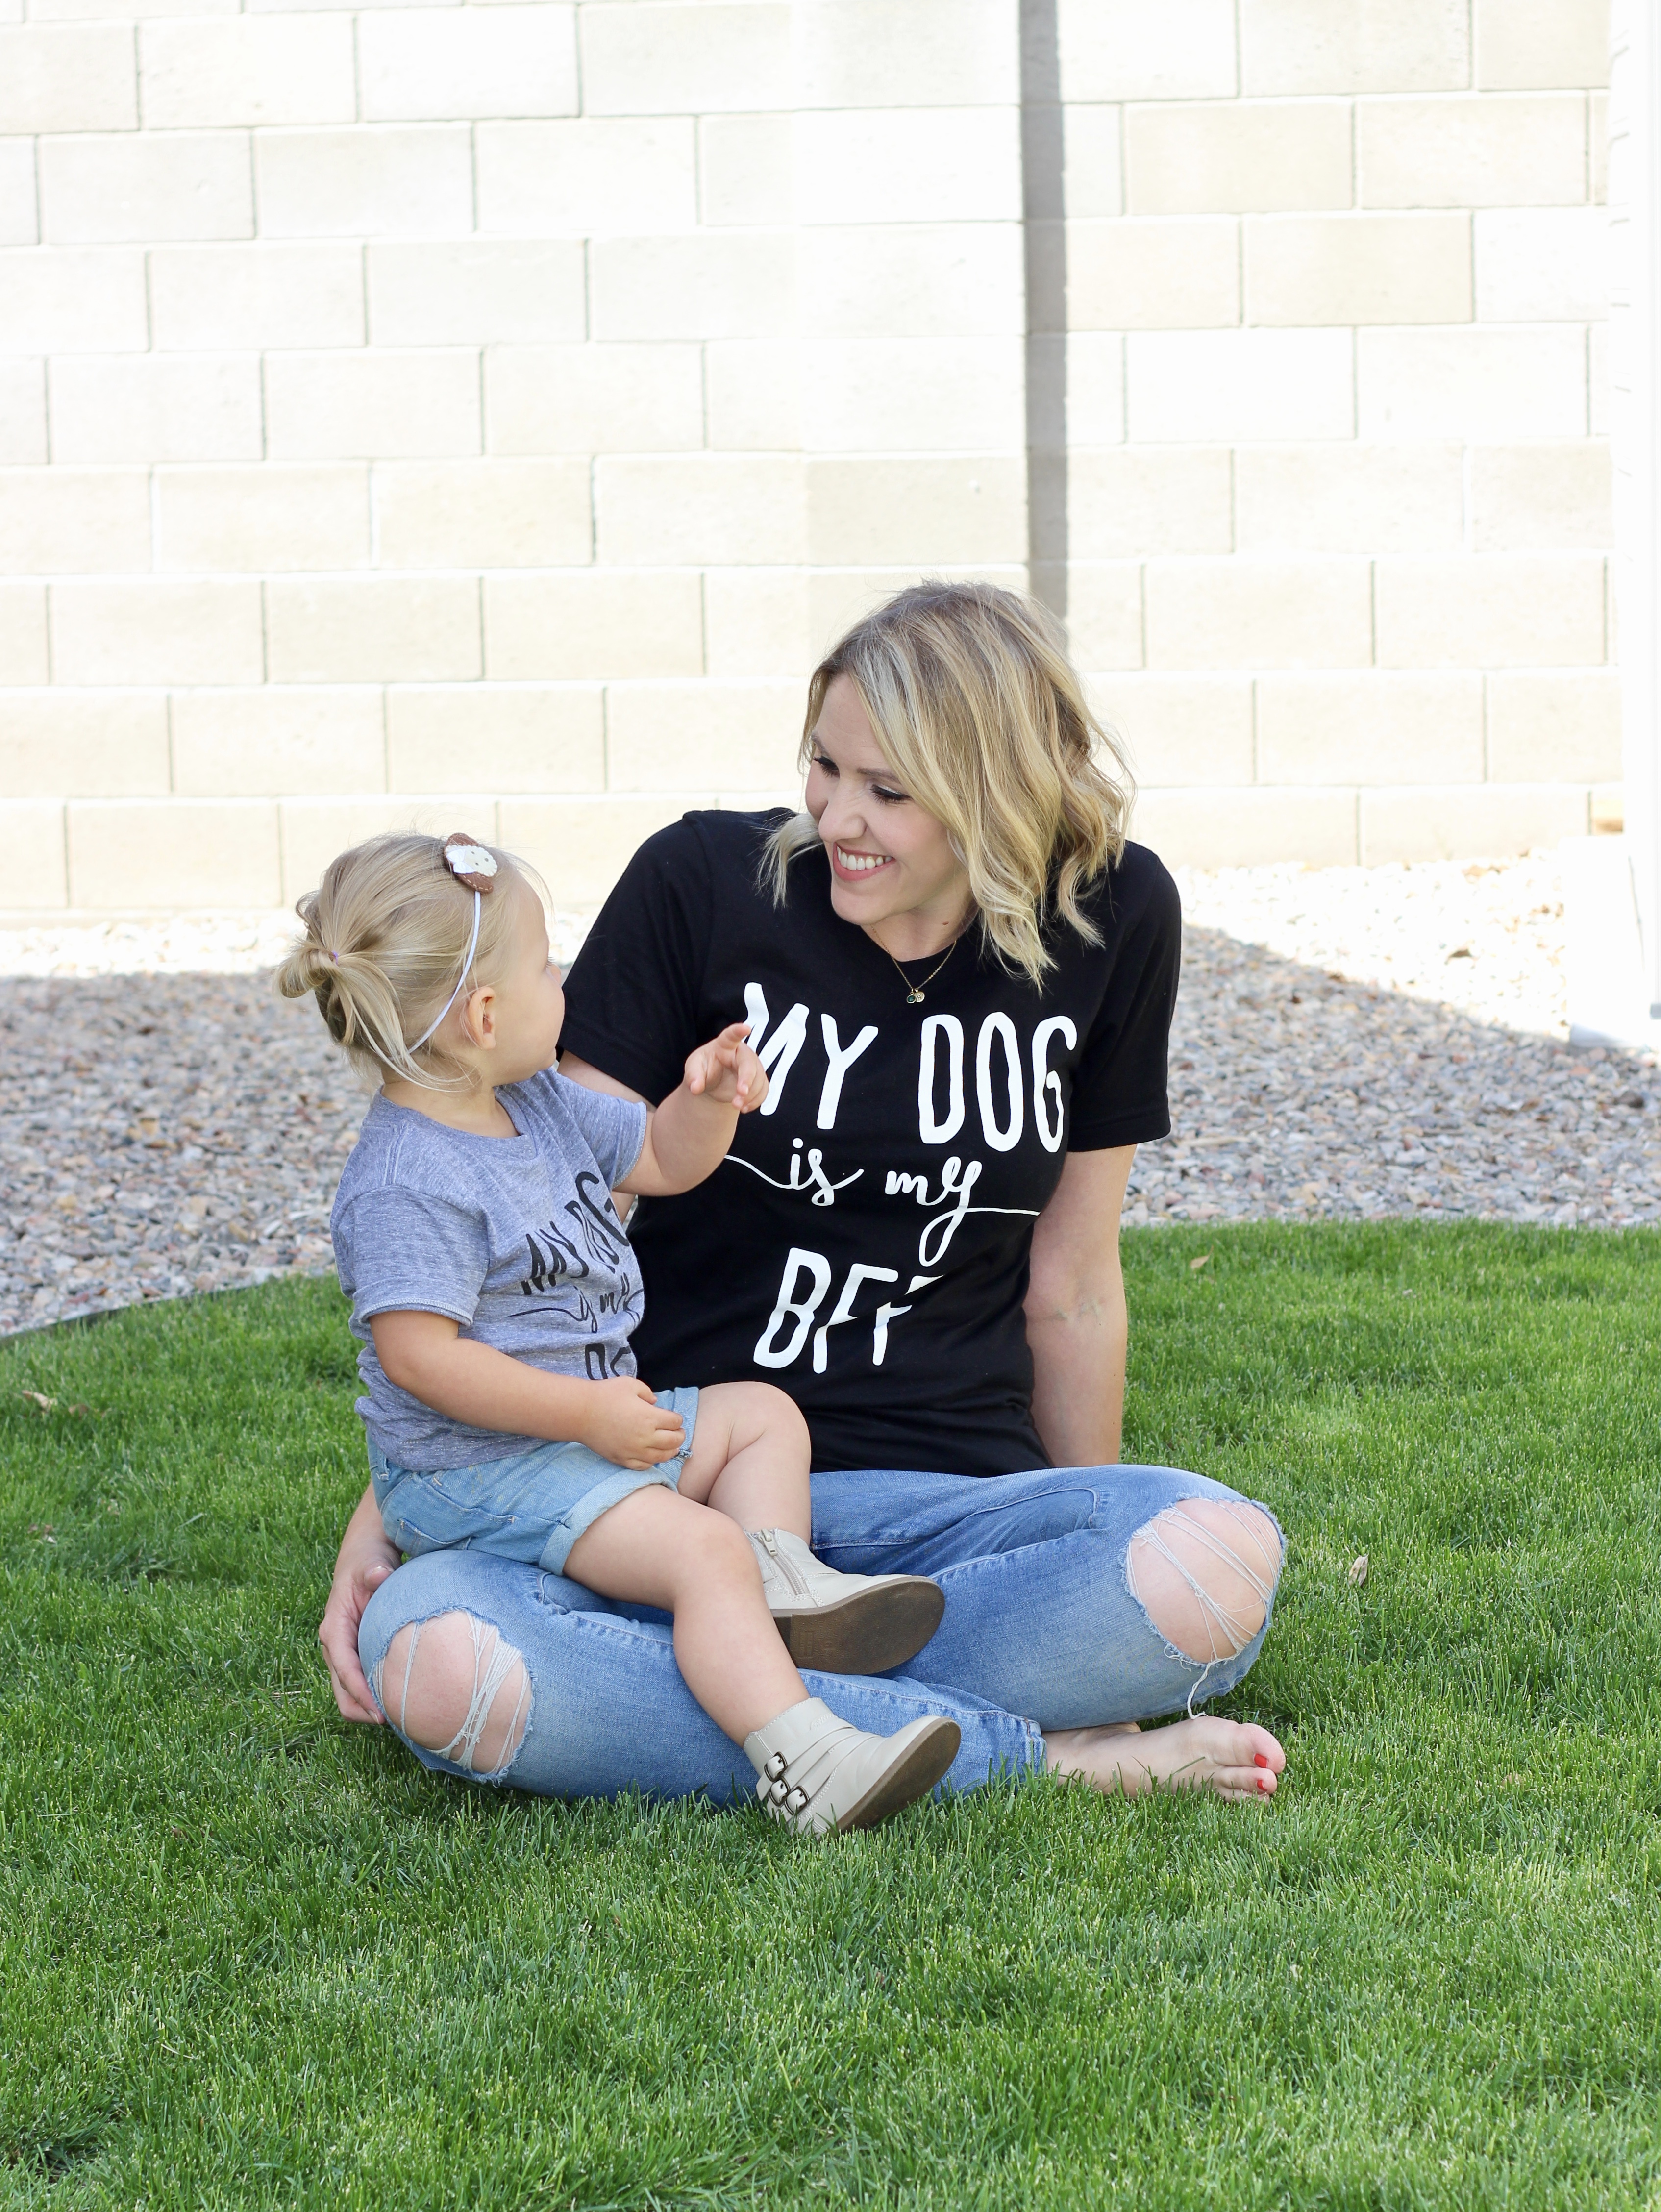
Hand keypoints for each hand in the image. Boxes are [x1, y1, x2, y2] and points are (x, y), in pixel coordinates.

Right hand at [318, 1502, 401, 1723]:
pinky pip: (360, 1684)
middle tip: (395, 1721)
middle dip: (363, 1709)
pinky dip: (373, 1697)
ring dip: (368, 1708)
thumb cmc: (369, 1560)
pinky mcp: (355, 1655)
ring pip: (348, 1694)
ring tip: (399, 1718)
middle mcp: (334, 1645)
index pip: (343, 1667)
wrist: (366, 1557)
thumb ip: (374, 1571)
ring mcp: (343, 1653)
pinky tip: (398, 1701)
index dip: (359, 1691)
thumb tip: (378, 1575)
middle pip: (341, 1690)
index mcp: (334, 1627)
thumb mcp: (371, 1562)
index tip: (379, 1711)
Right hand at [579, 1376, 685, 1469]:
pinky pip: (643, 1466)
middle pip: (673, 1442)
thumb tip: (655, 1402)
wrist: (581, 1412)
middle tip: (678, 1432)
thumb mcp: (630, 1384)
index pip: (675, 1422)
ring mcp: (633, 1450)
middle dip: (679, 1436)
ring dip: (670, 1451)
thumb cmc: (605, 1395)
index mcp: (649, 1417)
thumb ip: (647, 1392)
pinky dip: (651, 1462)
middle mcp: (645, 1437)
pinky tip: (651, 1456)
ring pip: (661, 1457)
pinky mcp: (622, 1459)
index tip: (674, 1417)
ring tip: (671, 1447)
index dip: (677, 1419)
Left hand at [683, 1022, 768, 1114]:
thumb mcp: (693, 1069)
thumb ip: (693, 1076)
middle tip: (741, 1093)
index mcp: (725, 1044)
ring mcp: (753, 1066)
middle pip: (749, 1063)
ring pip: (759, 1079)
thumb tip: (695, 1088)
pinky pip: (763, 1090)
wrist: (712, 1083)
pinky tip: (744, 1108)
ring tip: (736, 1105)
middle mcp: (742, 1053)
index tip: (746, 1028)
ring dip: (750, 1095)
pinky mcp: (758, 1080)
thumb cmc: (704, 1068)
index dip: (739, 1031)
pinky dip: (755, 1101)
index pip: (731, 1035)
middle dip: (747, 1079)